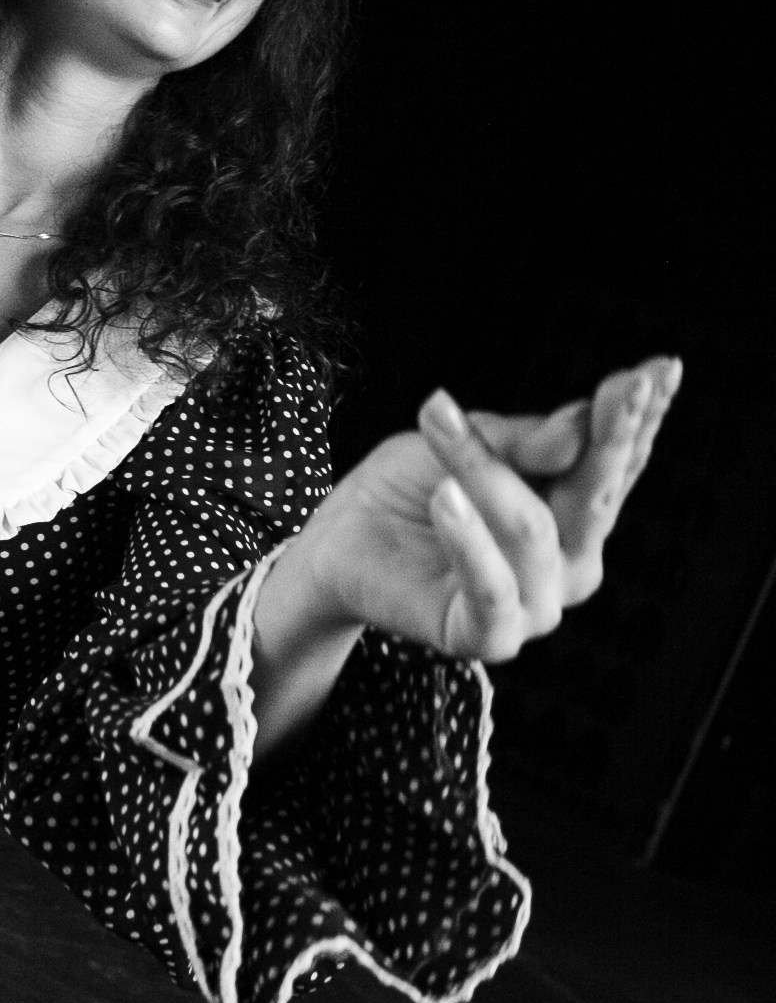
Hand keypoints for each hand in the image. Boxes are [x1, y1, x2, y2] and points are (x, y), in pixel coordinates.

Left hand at [288, 357, 682, 663]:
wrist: (339, 541)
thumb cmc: (409, 490)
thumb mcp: (468, 445)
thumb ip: (527, 442)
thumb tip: (583, 423)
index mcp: (575, 512)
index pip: (618, 462)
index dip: (643, 417)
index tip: (662, 368)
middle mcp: (570, 561)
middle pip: (598, 495)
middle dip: (612, 439)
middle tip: (621, 387)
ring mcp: (537, 603)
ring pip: (530, 529)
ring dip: (483, 472)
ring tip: (440, 421)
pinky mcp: (490, 634)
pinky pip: (490, 587)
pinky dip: (467, 539)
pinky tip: (445, 497)